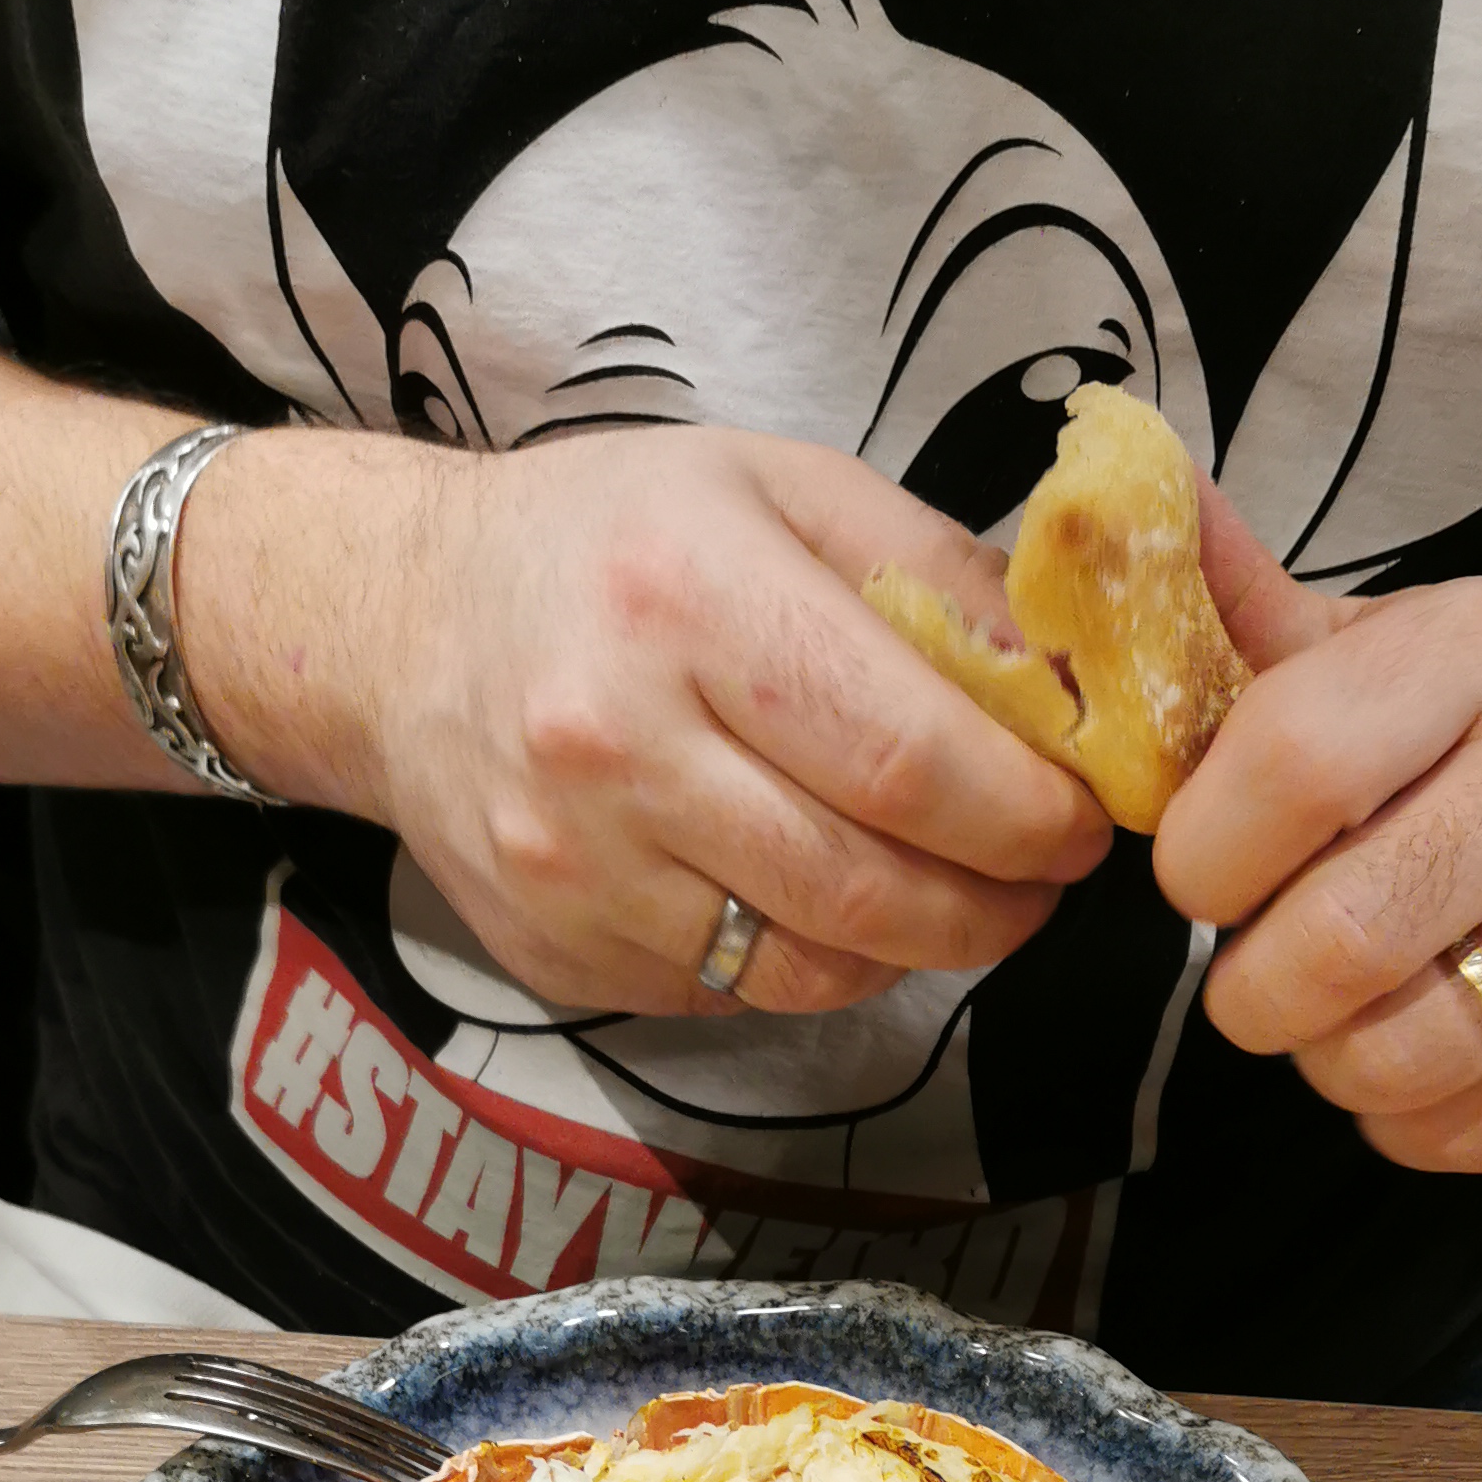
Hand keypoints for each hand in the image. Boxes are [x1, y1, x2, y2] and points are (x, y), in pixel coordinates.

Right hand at [200, 422, 1108, 1021]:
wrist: (399, 631)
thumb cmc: (612, 543)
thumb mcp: (775, 487)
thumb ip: (934, 575)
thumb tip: (1076, 685)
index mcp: (687, 599)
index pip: (904, 754)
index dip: (1024, 812)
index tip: (1082, 821)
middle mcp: (616, 743)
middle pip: (866, 884)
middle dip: (993, 903)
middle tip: (1040, 882)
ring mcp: (576, 866)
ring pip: (807, 969)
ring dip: (915, 951)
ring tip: (957, 900)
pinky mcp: (559, 952)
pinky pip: (731, 994)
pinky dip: (812, 967)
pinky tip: (829, 908)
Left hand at [1156, 497, 1481, 1168]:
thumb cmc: (1462, 724)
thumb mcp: (1370, 646)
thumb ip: (1232, 611)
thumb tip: (1086, 513)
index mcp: (1466, 655)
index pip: (1297, 759)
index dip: (1208, 845)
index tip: (1196, 869)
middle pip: (1345, 936)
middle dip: (1255, 983)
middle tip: (1255, 960)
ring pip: (1402, 1052)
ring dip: (1328, 1057)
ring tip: (1336, 1006)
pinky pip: (1456, 1124)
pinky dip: (1402, 1116)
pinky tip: (1406, 1043)